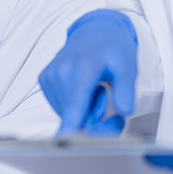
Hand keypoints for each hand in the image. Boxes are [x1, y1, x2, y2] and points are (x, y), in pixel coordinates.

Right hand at [38, 9, 137, 134]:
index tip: (64, 142)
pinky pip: (61, 107)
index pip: (75, 103)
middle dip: (95, 123)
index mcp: (83, 66)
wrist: (94, 32)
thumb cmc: (112, 49)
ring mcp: (49, 75)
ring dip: (85, 114)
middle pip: (75, 116)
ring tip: (98, 93)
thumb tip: (124, 111)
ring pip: (67, 115)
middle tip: (115, 118)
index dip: (70, 125)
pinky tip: (84, 92)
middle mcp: (61, 71)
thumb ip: (126, 90)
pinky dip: (74, 107)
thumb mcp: (128, 66)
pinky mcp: (44, 80)